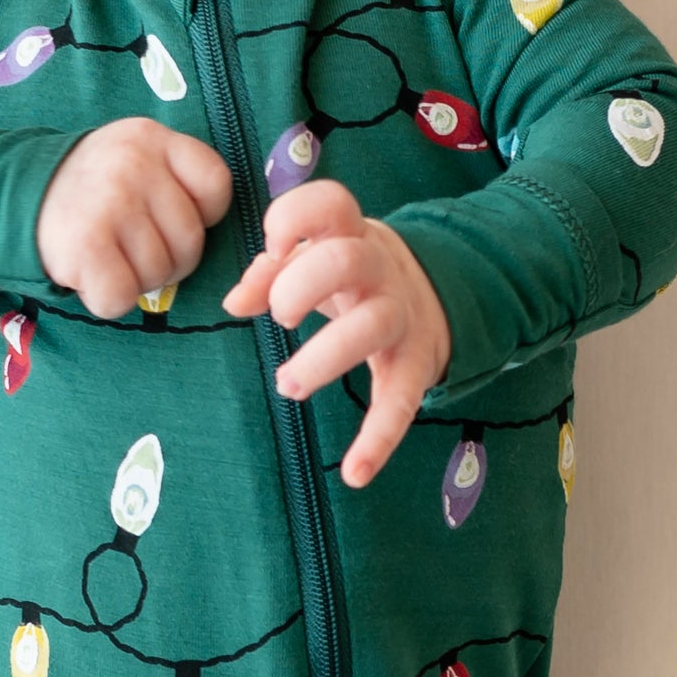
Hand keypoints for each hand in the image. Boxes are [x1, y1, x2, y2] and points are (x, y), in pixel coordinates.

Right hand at [35, 118, 233, 319]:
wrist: (15, 194)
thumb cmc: (93, 188)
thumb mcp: (136, 157)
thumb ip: (177, 179)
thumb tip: (211, 234)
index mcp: (153, 139)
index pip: (216, 186)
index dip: (203, 214)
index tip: (168, 215)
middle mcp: (133, 165)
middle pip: (191, 241)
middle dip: (169, 259)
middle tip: (133, 246)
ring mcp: (109, 205)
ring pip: (160, 274)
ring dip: (137, 279)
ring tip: (109, 255)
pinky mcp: (84, 246)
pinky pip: (122, 297)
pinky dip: (108, 299)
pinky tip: (92, 274)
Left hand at [221, 179, 451, 487]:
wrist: (443, 291)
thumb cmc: (354, 273)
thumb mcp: (317, 258)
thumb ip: (271, 271)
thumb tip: (233, 302)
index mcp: (351, 232)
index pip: (330, 203)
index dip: (294, 218)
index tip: (272, 247)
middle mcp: (380, 268)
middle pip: (343, 259)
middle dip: (297, 286)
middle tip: (278, 318)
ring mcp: (401, 315)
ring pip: (369, 327)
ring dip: (322, 358)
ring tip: (288, 384)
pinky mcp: (416, 362)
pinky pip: (401, 400)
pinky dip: (379, 440)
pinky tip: (354, 473)